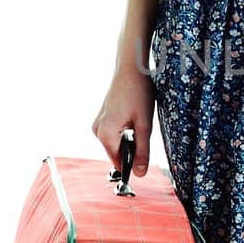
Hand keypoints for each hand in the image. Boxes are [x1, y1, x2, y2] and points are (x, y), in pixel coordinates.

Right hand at [92, 59, 155, 177]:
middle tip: (144, 129)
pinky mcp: (102, 118)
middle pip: (117, 153)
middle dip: (132, 149)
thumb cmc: (138, 93)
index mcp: (106, 135)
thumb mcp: (145, 125)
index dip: (133, 164)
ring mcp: (98, 123)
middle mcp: (97, 131)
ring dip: (129, 139)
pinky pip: (114, 134)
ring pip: (117, 143)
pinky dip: (125, 131)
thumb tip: (140, 174)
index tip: (146, 155)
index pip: (119, 163)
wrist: (130, 68)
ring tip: (138, 119)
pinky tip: (133, 116)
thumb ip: (142, 152)